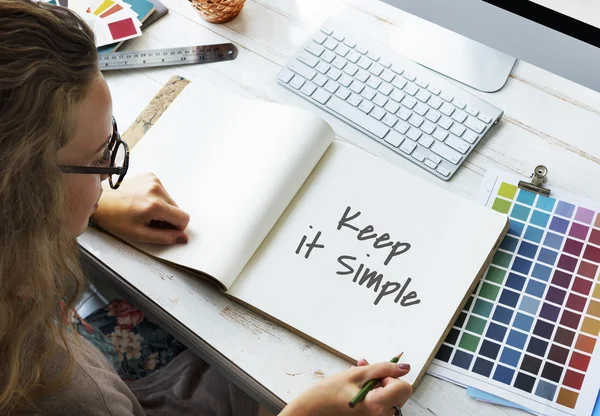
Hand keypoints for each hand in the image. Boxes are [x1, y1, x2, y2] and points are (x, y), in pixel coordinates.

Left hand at [92, 173, 189, 244]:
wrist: (100, 200)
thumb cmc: (114, 218)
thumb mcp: (138, 234)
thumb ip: (164, 237)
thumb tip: (182, 238)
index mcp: (155, 205)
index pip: (183, 218)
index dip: (177, 228)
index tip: (164, 229)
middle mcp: (157, 189)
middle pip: (178, 209)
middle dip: (168, 218)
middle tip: (150, 222)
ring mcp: (154, 180)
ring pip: (171, 201)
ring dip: (162, 208)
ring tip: (144, 211)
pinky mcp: (150, 176)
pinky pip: (163, 191)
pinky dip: (156, 198)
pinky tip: (143, 201)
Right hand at [281, 358, 411, 415]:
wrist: (311, 412)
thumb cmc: (328, 394)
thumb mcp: (355, 374)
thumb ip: (382, 369)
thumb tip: (404, 367)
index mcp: (376, 405)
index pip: (404, 388)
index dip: (392, 377)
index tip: (375, 375)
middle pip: (399, 394)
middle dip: (385, 380)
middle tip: (364, 372)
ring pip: (390, 398)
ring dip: (377, 385)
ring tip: (357, 379)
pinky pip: (381, 404)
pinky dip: (374, 394)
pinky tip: (358, 388)